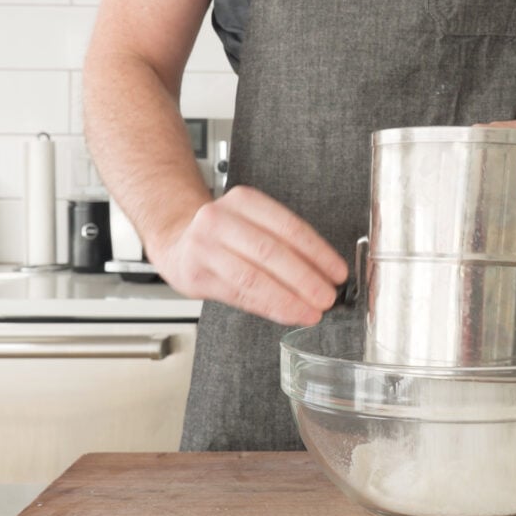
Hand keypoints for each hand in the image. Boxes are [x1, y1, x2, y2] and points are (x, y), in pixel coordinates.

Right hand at [148, 185, 348, 326]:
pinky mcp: (195, 273)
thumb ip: (286, 246)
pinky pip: (240, 294)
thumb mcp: (254, 225)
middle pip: (272, 252)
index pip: (289, 227)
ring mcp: (204, 246)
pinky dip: (269, 307)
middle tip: (327, 298)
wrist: (177, 241)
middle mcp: (221, 219)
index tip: (338, 274)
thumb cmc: (225, 235)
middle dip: (305, 279)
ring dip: (288, 299)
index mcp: (245, 201)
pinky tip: (288, 314)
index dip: (318, 253)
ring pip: (254, 276)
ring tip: (311, 311)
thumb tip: (326, 275)